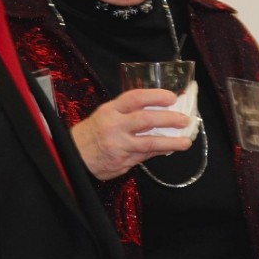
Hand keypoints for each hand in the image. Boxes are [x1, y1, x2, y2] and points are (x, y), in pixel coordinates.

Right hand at [71, 88, 192, 179]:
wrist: (72, 156)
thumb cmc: (92, 132)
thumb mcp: (105, 114)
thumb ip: (127, 111)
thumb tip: (158, 107)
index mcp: (110, 110)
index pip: (135, 98)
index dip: (155, 96)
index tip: (172, 97)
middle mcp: (114, 126)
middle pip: (146, 119)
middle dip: (169, 119)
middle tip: (185, 119)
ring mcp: (119, 146)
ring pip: (150, 142)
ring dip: (171, 142)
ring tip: (186, 142)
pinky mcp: (122, 162)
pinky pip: (145, 156)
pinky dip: (159, 152)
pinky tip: (170, 149)